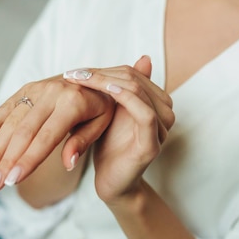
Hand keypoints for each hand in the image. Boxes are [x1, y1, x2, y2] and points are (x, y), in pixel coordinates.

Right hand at [0, 74, 115, 191]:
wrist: (98, 78)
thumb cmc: (102, 106)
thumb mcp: (102, 123)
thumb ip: (83, 142)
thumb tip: (67, 164)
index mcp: (73, 103)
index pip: (46, 138)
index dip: (28, 160)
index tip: (12, 182)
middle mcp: (51, 93)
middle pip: (23, 133)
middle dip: (6, 161)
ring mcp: (38, 89)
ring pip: (11, 122)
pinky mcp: (29, 88)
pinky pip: (8, 105)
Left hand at [63, 56, 174, 202]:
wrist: (110, 181)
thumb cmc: (109, 145)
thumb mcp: (111, 111)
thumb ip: (120, 87)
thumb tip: (142, 57)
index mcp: (157, 102)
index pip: (133, 73)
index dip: (105, 68)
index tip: (76, 71)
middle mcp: (165, 113)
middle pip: (135, 79)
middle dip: (102, 74)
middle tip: (74, 74)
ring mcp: (161, 129)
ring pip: (139, 91)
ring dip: (108, 82)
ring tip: (82, 81)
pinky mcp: (152, 144)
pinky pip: (144, 114)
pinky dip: (126, 98)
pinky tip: (106, 93)